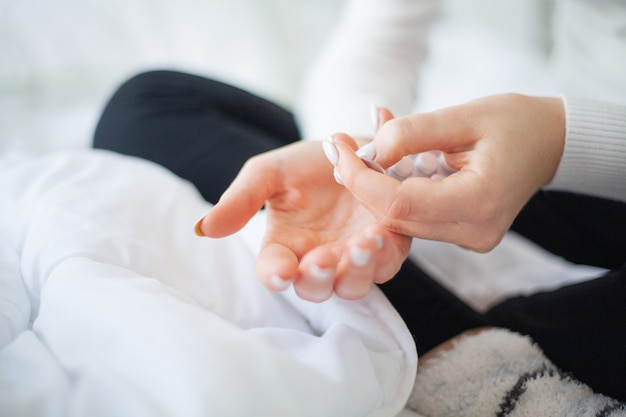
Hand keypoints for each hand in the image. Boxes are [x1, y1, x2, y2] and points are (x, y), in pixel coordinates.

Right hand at [195, 140, 411, 301]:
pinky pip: (387, 262)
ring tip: (362, 243)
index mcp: (284, 246)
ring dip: (357, 270)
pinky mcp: (387, 245)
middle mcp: (318, 258)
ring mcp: (353, 256)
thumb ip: (240, 200)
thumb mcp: (270, 173)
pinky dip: (384, 253)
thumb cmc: (308, 161)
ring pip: (354, 285)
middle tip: (323, 259)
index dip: (275, 275)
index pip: (273, 271)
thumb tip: (201, 229)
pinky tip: (380, 231)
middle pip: (315, 288)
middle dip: (319, 278)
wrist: (355, 143)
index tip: (281, 271)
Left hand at [333, 94, 564, 251]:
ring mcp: (469, 238)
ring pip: (401, 220)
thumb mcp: (461, 115)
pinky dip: (395, 192)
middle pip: (394, 217)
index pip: (398, 204)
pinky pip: (415, 218)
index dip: (360, 179)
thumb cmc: (512, 122)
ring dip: (375, 188)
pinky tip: (388, 165)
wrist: (548, 142)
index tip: (337, 148)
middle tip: (340, 147)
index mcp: (478, 202)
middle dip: (360, 183)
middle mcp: (473, 231)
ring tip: (363, 150)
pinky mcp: (463, 235)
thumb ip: (410, 134)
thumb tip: (364, 153)